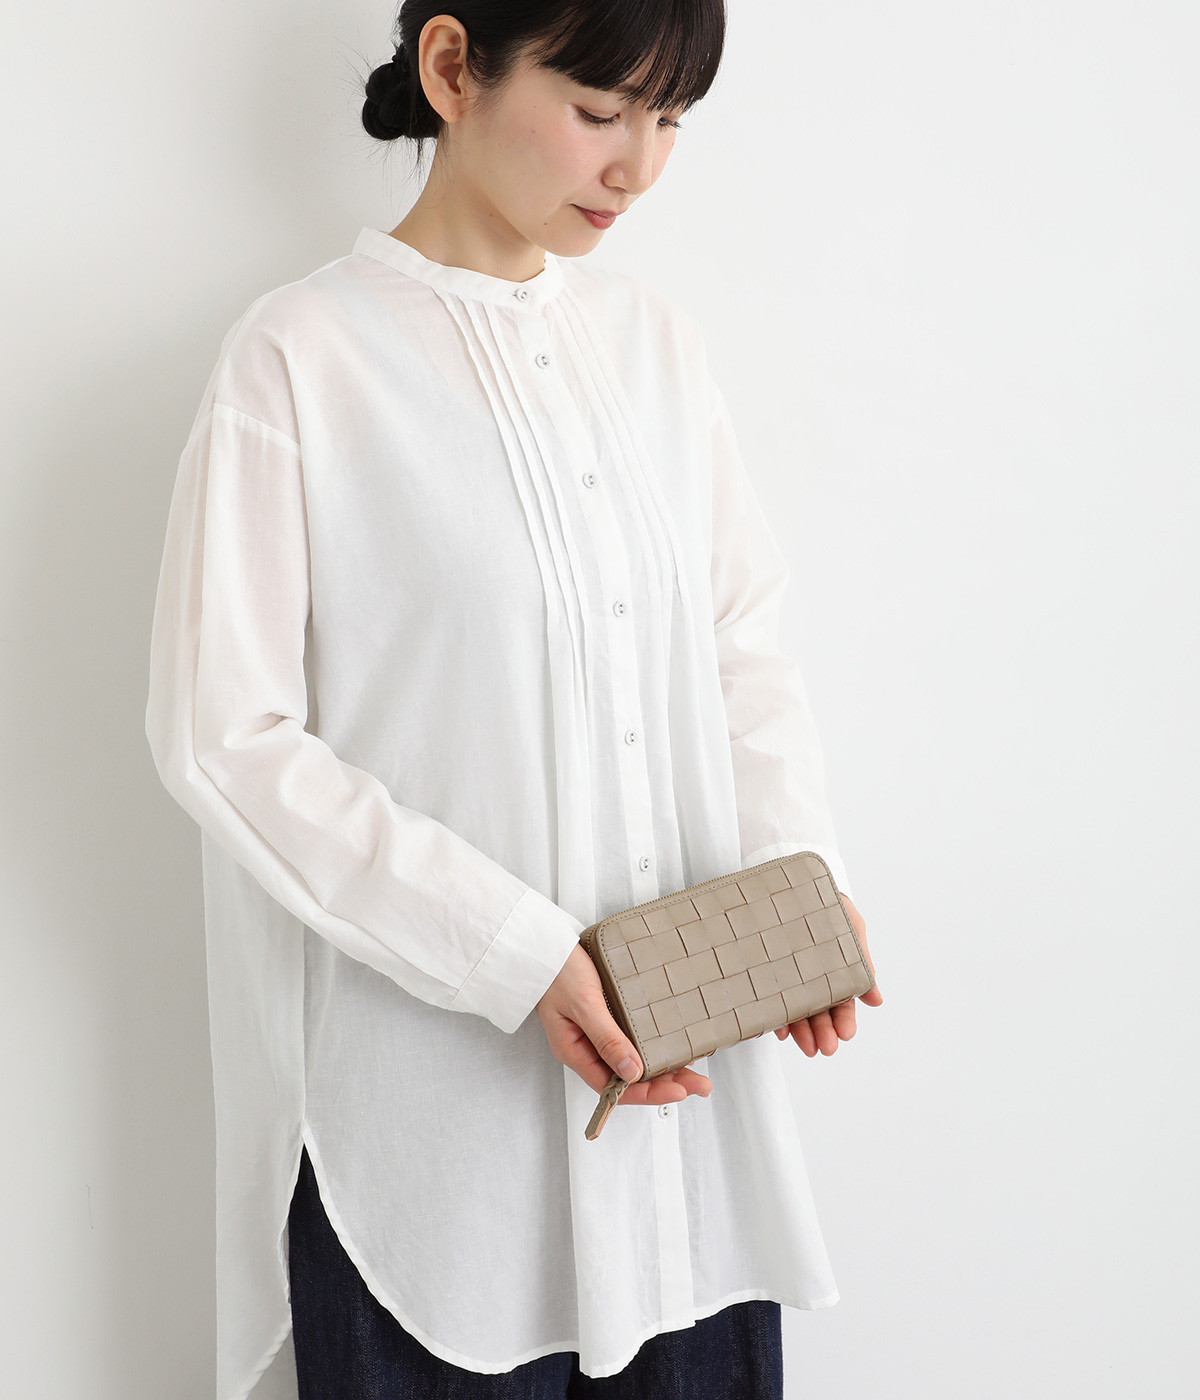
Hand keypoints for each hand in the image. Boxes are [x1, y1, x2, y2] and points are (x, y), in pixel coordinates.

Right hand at [536, 945, 711, 1106]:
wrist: (546, 945)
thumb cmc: (558, 970)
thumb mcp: (584, 1004)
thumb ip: (607, 1038)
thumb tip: (632, 1073)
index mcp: (576, 1052)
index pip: (614, 1088)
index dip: (648, 1093)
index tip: (679, 1091)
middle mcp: (588, 1048)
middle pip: (629, 1078)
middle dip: (665, 1083)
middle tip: (700, 1083)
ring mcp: (598, 1034)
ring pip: (634, 1061)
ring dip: (664, 1067)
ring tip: (695, 1070)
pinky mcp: (607, 1017)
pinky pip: (633, 1040)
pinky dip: (655, 1045)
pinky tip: (674, 1044)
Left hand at [772, 893, 881, 1055]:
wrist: (791, 878)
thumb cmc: (827, 901)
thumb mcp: (851, 928)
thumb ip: (862, 963)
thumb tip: (877, 1001)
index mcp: (834, 972)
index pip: (841, 1004)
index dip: (844, 1021)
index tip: (846, 1035)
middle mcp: (810, 978)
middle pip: (819, 1013)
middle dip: (823, 1033)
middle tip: (825, 1049)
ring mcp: (786, 977)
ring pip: (795, 1011)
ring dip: (802, 1032)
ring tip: (806, 1046)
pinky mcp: (763, 971)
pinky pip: (769, 998)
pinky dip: (775, 1015)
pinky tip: (778, 1028)